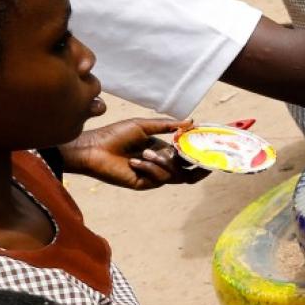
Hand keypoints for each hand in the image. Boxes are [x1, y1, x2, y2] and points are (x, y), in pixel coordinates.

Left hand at [58, 118, 207, 189]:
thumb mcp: (143, 125)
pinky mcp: (144, 184)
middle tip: (204, 162)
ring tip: (145, 153)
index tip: (211, 147)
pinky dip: (151, 168)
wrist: (92, 149)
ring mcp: (153, 175)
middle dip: (197, 165)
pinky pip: (160, 178)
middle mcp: (161, 163)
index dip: (199, 152)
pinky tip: (135, 162)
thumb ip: (167, 125)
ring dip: (164, 162)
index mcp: (162, 150)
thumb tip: (192, 121)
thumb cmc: (114, 135)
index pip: (187, 154)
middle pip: (188, 169)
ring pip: (176, 174)